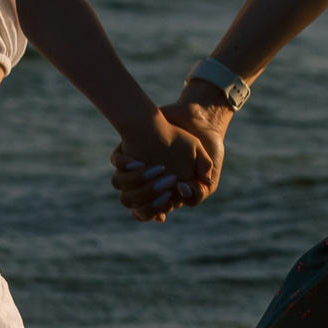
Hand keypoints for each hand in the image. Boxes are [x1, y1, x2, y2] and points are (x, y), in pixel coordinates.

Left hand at [112, 99, 229, 220]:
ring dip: (136, 182)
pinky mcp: (130, 149)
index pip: (153, 211)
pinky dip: (125, 163)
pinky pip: (118, 161)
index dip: (156, 210)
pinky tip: (137, 160)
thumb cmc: (204, 142)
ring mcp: (137, 167)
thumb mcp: (209, 162)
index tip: (169, 196)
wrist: (195, 116)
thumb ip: (203, 183)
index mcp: (167, 191)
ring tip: (156, 170)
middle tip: (164, 188)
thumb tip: (188, 192)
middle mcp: (149, 182)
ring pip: (122, 184)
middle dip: (148, 199)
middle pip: (135, 204)